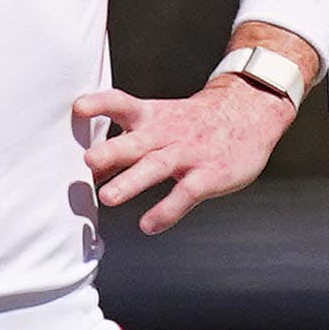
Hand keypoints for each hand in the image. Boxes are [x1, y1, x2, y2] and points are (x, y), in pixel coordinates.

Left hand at [75, 75, 298, 235]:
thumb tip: (91, 171)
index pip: (123, 104)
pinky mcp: (209, 174)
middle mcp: (166, 133)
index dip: (101, 104)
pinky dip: (166, 210)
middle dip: (112, 151)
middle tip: (89, 161)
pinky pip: (186, 193)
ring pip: (157, 166)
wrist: (249, 111)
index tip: (79, 108)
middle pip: (136, 140)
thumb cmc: (193, 122)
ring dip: (132, 181)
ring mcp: (189, 153)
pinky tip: (148, 225)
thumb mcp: (160, 123)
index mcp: (152, 117)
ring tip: (108, 197)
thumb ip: (127, 145)